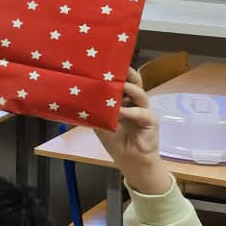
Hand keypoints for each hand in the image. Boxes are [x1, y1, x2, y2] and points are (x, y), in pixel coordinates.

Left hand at [95, 75, 170, 194]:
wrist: (131, 161)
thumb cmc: (116, 140)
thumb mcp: (100, 124)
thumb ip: (93, 111)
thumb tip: (75, 99)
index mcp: (124, 101)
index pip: (123, 82)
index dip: (116, 74)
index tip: (104, 64)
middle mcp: (135, 103)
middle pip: (135, 83)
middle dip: (128, 74)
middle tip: (117, 67)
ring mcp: (144, 110)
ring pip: (140, 94)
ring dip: (129, 89)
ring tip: (118, 86)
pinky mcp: (151, 121)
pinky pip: (142, 113)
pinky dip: (131, 111)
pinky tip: (122, 111)